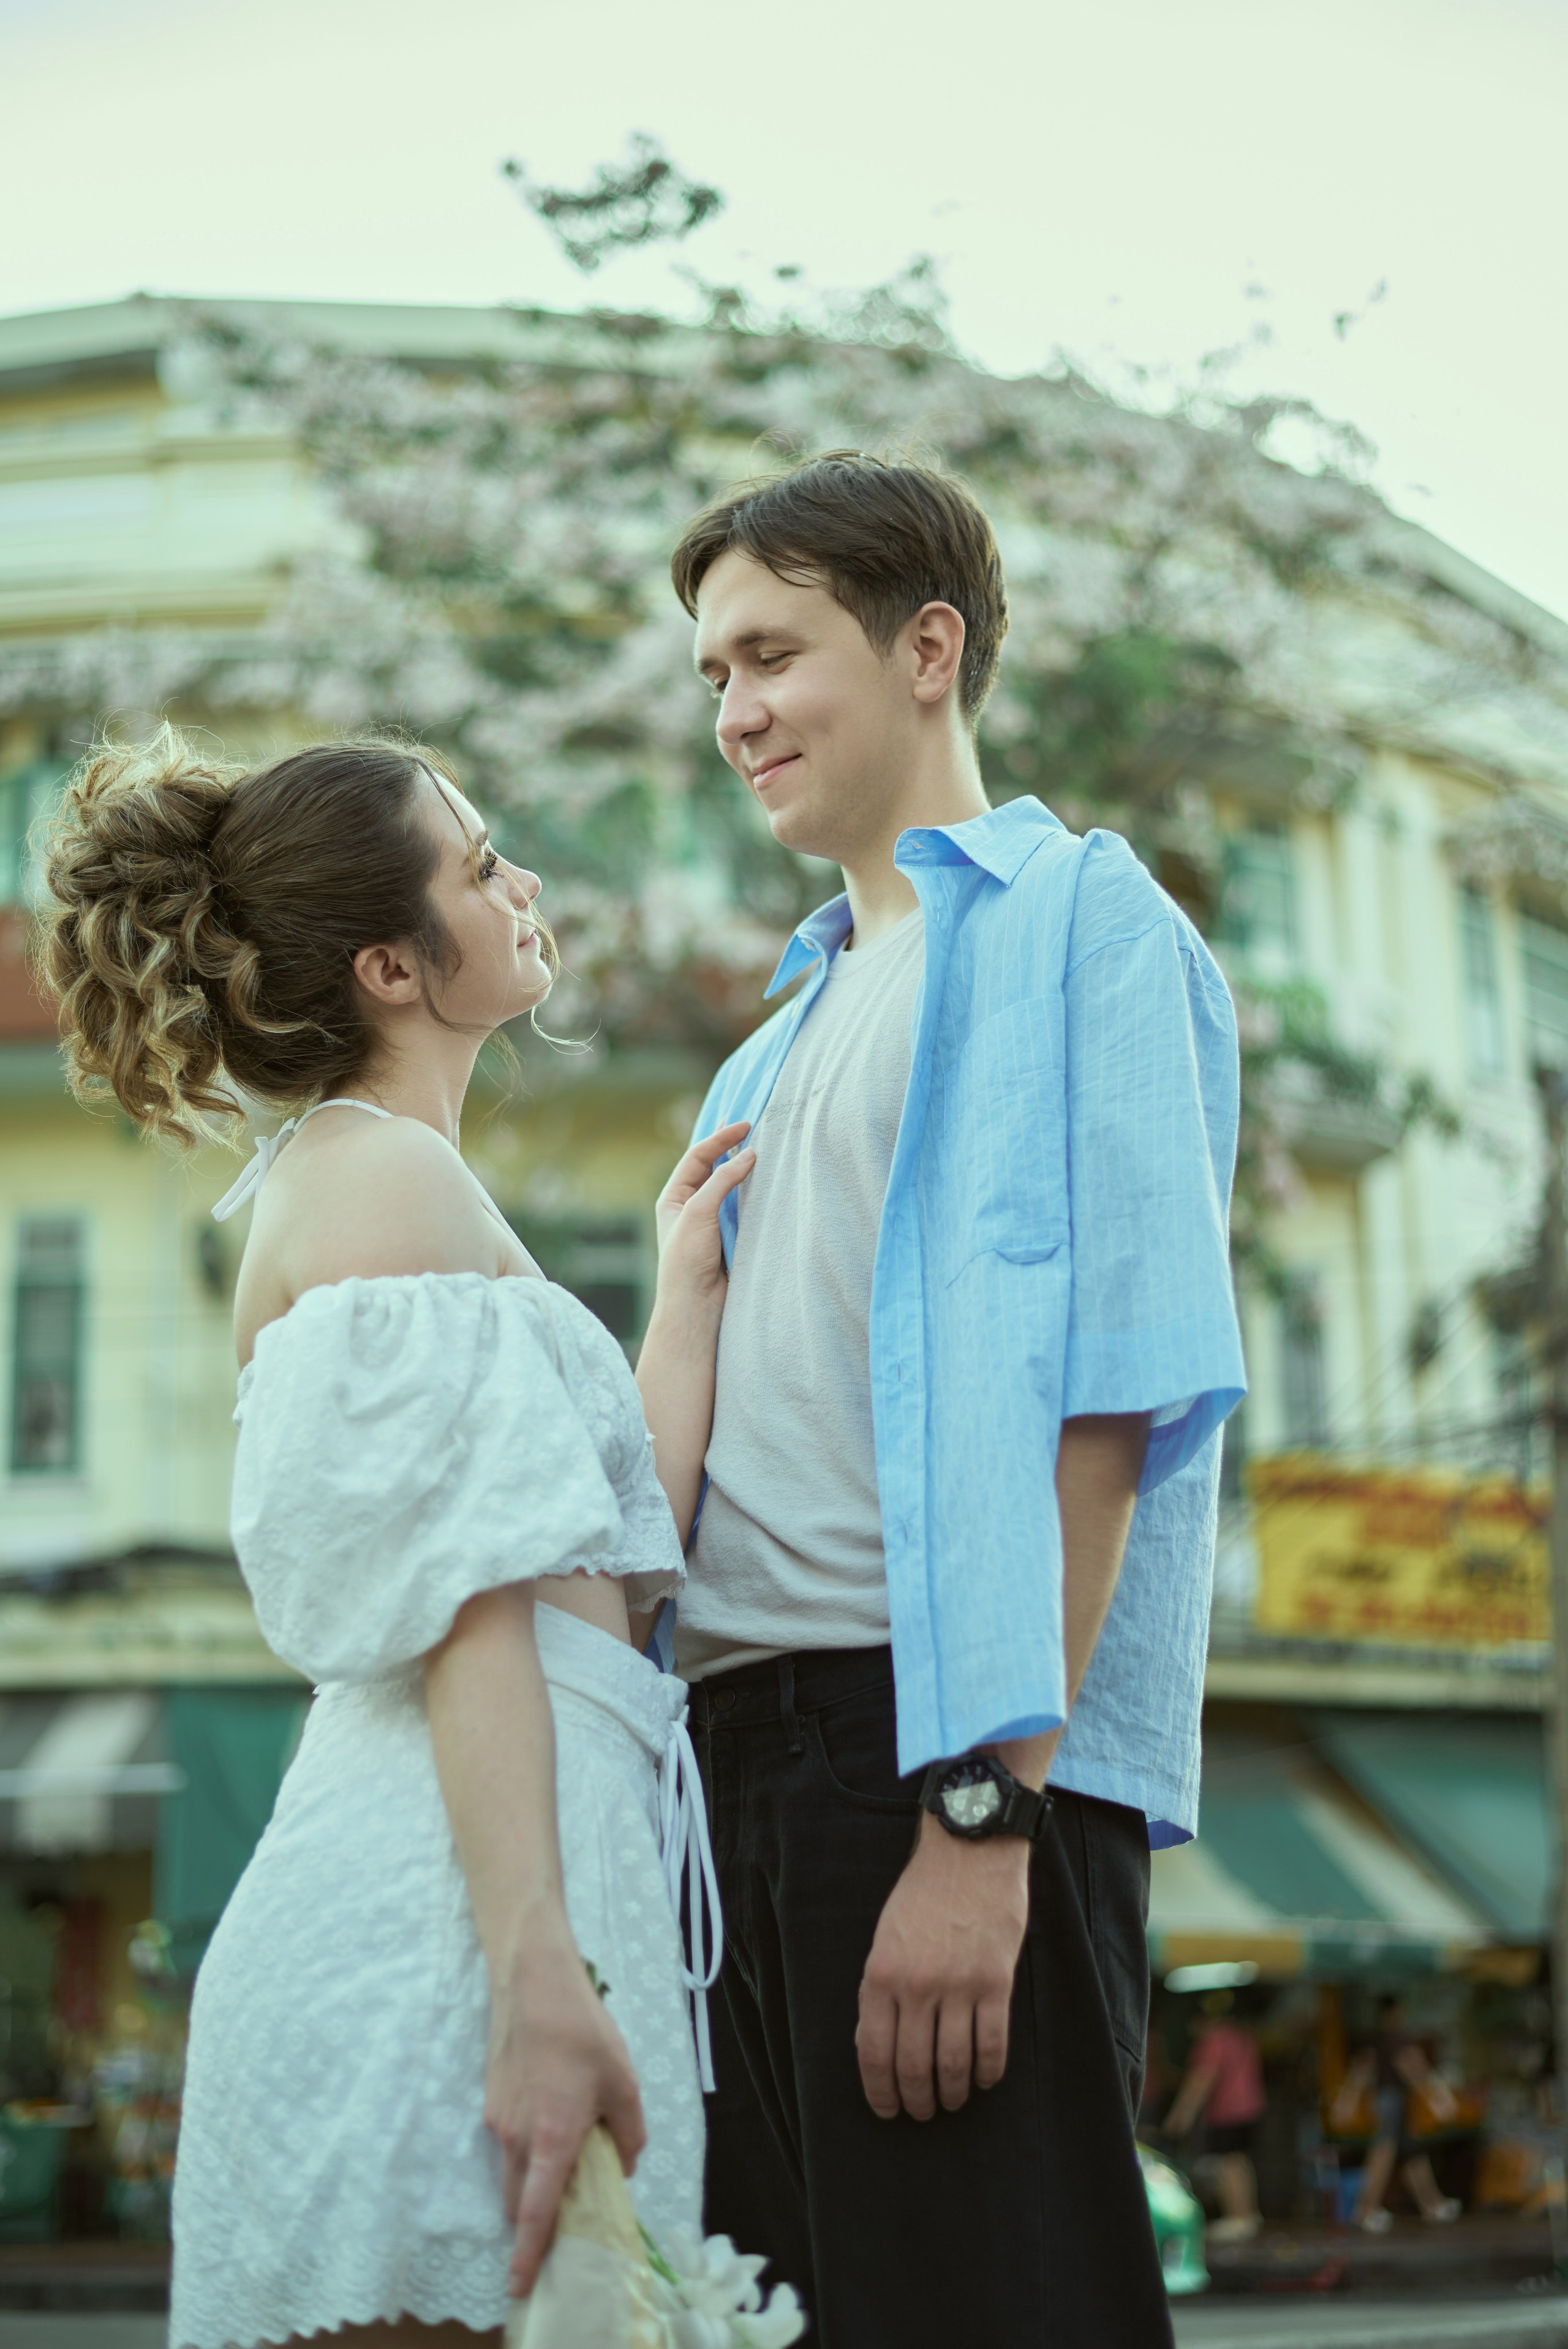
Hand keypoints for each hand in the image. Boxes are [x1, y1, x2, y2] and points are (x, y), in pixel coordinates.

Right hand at [484, 1915, 645, 2296]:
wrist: (533, 1982)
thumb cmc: (582, 2031)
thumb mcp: (623, 2082)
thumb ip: (628, 2133)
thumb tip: (621, 2164)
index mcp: (551, 2141)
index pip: (534, 2213)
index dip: (527, 2253)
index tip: (520, 2285)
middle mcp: (516, 2138)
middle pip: (518, 2201)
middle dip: (533, 2224)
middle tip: (559, 2227)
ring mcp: (498, 2119)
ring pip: (512, 2172)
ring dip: (531, 2185)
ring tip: (564, 2169)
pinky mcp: (492, 2100)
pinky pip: (508, 2143)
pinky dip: (526, 2152)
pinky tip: (553, 2121)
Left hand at [651, 1121, 753, 1308]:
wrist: (697, 1305)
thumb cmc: (687, 1260)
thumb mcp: (699, 1212)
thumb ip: (722, 1181)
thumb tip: (749, 1155)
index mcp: (673, 1197)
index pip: (697, 1157)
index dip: (720, 1139)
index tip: (744, 1125)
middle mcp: (691, 1206)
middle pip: (713, 1167)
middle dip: (731, 1147)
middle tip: (752, 1126)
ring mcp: (711, 1220)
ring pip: (730, 1186)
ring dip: (744, 1169)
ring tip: (763, 1148)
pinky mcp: (730, 1235)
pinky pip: (743, 1207)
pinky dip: (754, 1192)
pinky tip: (766, 1182)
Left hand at [856, 1814, 1029, 2121]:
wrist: (969, 1850)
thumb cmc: (923, 1893)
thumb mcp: (884, 1937)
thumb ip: (879, 1990)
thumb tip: (874, 2044)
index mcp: (880, 1975)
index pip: (874, 2053)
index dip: (879, 2092)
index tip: (886, 2110)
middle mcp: (915, 1986)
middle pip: (913, 2068)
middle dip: (915, 2101)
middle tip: (922, 2112)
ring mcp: (958, 1986)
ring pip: (953, 2064)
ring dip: (952, 2093)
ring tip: (953, 2100)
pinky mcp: (995, 1982)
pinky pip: (992, 2045)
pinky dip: (989, 2072)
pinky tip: (985, 2079)